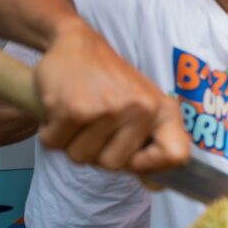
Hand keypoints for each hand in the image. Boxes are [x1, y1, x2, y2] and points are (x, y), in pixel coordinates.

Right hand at [35, 20, 189, 172]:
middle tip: (96, 123)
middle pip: (112, 166)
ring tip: (80, 113)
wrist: (76, 42)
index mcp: (163, 110)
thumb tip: (157, 185)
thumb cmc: (111, 81)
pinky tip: (61, 109)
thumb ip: (152, 145)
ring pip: (81, 158)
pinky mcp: (73, 108)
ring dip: (71, 141)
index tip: (133, 157)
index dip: (152, 166)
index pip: (176, 155)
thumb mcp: (144, 106)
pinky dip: (51, 132)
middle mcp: (140, 109)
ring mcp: (107, 109)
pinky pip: (56, 144)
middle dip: (96, 152)